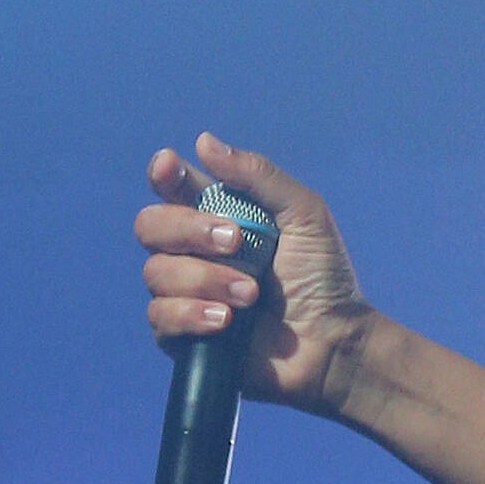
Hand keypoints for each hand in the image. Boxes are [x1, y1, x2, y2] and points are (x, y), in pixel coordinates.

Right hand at [135, 132, 371, 414]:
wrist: (333, 341)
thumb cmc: (323, 277)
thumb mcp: (304, 215)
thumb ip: (258, 177)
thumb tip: (204, 142)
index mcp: (217, 217)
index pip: (172, 187)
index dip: (163, 174)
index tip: (171, 167)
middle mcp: (193, 252)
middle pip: (150, 226)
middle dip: (189, 230)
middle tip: (237, 242)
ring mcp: (185, 294)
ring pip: (156, 273)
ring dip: (206, 279)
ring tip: (251, 295)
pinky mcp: (183, 336)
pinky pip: (160, 317)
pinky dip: (191, 314)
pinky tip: (225, 321)